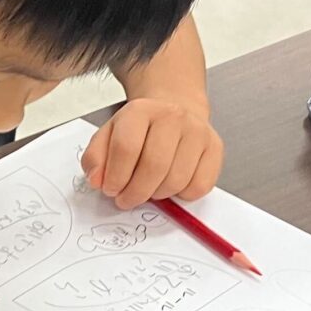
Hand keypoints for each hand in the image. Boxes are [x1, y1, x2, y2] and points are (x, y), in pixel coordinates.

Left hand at [82, 97, 223, 210]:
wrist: (172, 112)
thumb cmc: (138, 129)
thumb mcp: (108, 135)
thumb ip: (96, 158)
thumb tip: (97, 181)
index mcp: (140, 110)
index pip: (126, 148)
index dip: (115, 177)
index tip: (110, 190)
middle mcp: (172, 116)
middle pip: (154, 166)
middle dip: (136, 192)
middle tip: (127, 199)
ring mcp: (197, 131)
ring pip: (176, 180)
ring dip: (158, 195)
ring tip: (148, 189)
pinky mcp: (215, 147)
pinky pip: (200, 185)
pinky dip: (182, 195)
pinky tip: (171, 185)